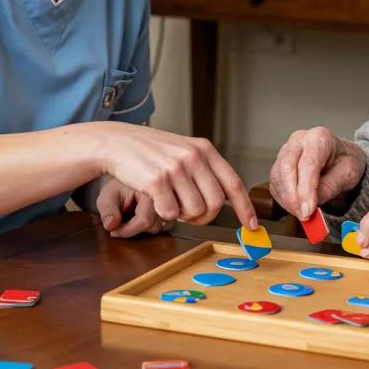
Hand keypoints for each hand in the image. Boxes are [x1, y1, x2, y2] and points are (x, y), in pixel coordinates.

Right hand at [93, 123, 256, 229]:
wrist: (117, 142)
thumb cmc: (151, 151)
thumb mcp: (183, 150)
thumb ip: (204, 169)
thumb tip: (224, 200)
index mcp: (204, 149)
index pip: (233, 183)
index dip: (244, 208)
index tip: (251, 226)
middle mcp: (193, 156)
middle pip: (215, 204)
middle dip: (204, 217)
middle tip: (189, 214)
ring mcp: (176, 168)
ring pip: (194, 211)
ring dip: (182, 215)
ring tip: (170, 201)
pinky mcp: (157, 180)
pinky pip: (170, 213)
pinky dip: (163, 214)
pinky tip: (155, 200)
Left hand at [95, 179, 168, 238]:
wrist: (132, 172)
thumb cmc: (120, 184)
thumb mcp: (108, 195)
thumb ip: (107, 210)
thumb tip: (110, 225)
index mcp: (151, 187)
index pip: (144, 220)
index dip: (127, 230)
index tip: (114, 231)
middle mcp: (167, 193)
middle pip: (155, 226)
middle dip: (137, 228)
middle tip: (124, 222)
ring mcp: (175, 199)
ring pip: (165, 226)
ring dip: (148, 226)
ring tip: (135, 216)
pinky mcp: (178, 205)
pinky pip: (171, 223)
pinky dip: (158, 223)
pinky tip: (147, 215)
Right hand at [268, 127, 366, 220]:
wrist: (342, 157)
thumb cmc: (346, 161)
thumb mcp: (348, 174)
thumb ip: (329, 187)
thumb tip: (309, 204)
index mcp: (319, 137)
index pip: (307, 164)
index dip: (305, 189)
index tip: (308, 210)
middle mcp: (299, 140)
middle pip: (286, 167)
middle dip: (292, 196)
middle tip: (304, 215)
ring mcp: (287, 151)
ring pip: (277, 176)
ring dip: (287, 200)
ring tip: (303, 213)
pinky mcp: (279, 164)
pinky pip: (275, 184)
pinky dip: (283, 199)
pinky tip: (296, 207)